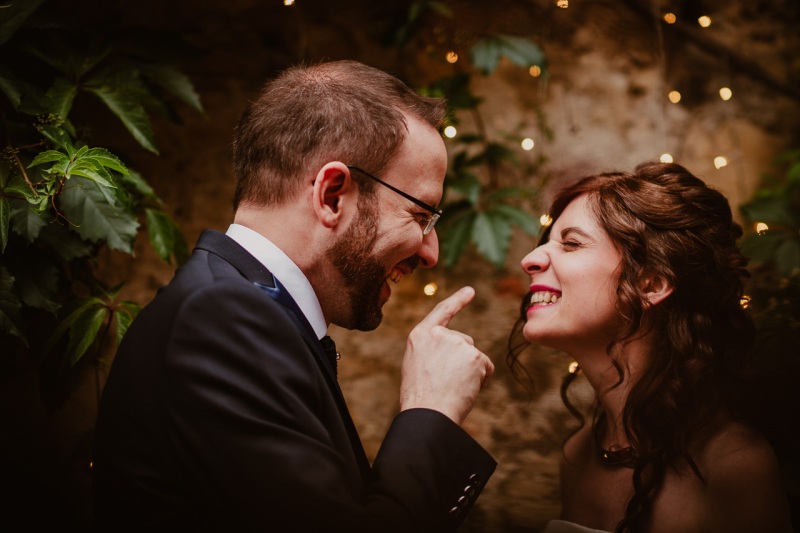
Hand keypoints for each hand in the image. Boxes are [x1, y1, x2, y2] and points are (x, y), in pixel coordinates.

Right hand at [399, 286, 493, 425]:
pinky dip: (481, 380)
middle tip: (445, 383)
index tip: (470, 291)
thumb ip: (433, 350)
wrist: (428, 413)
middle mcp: (439, 334)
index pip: (441, 312)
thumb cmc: (420, 397)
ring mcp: (458, 343)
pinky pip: (486, 368)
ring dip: (470, 372)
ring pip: (475, 357)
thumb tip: (456, 352)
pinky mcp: (475, 356)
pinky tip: (465, 389)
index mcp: (420, 335)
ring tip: (452, 388)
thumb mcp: (417, 364)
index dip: (457, 301)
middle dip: (462, 361)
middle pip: (464, 342)